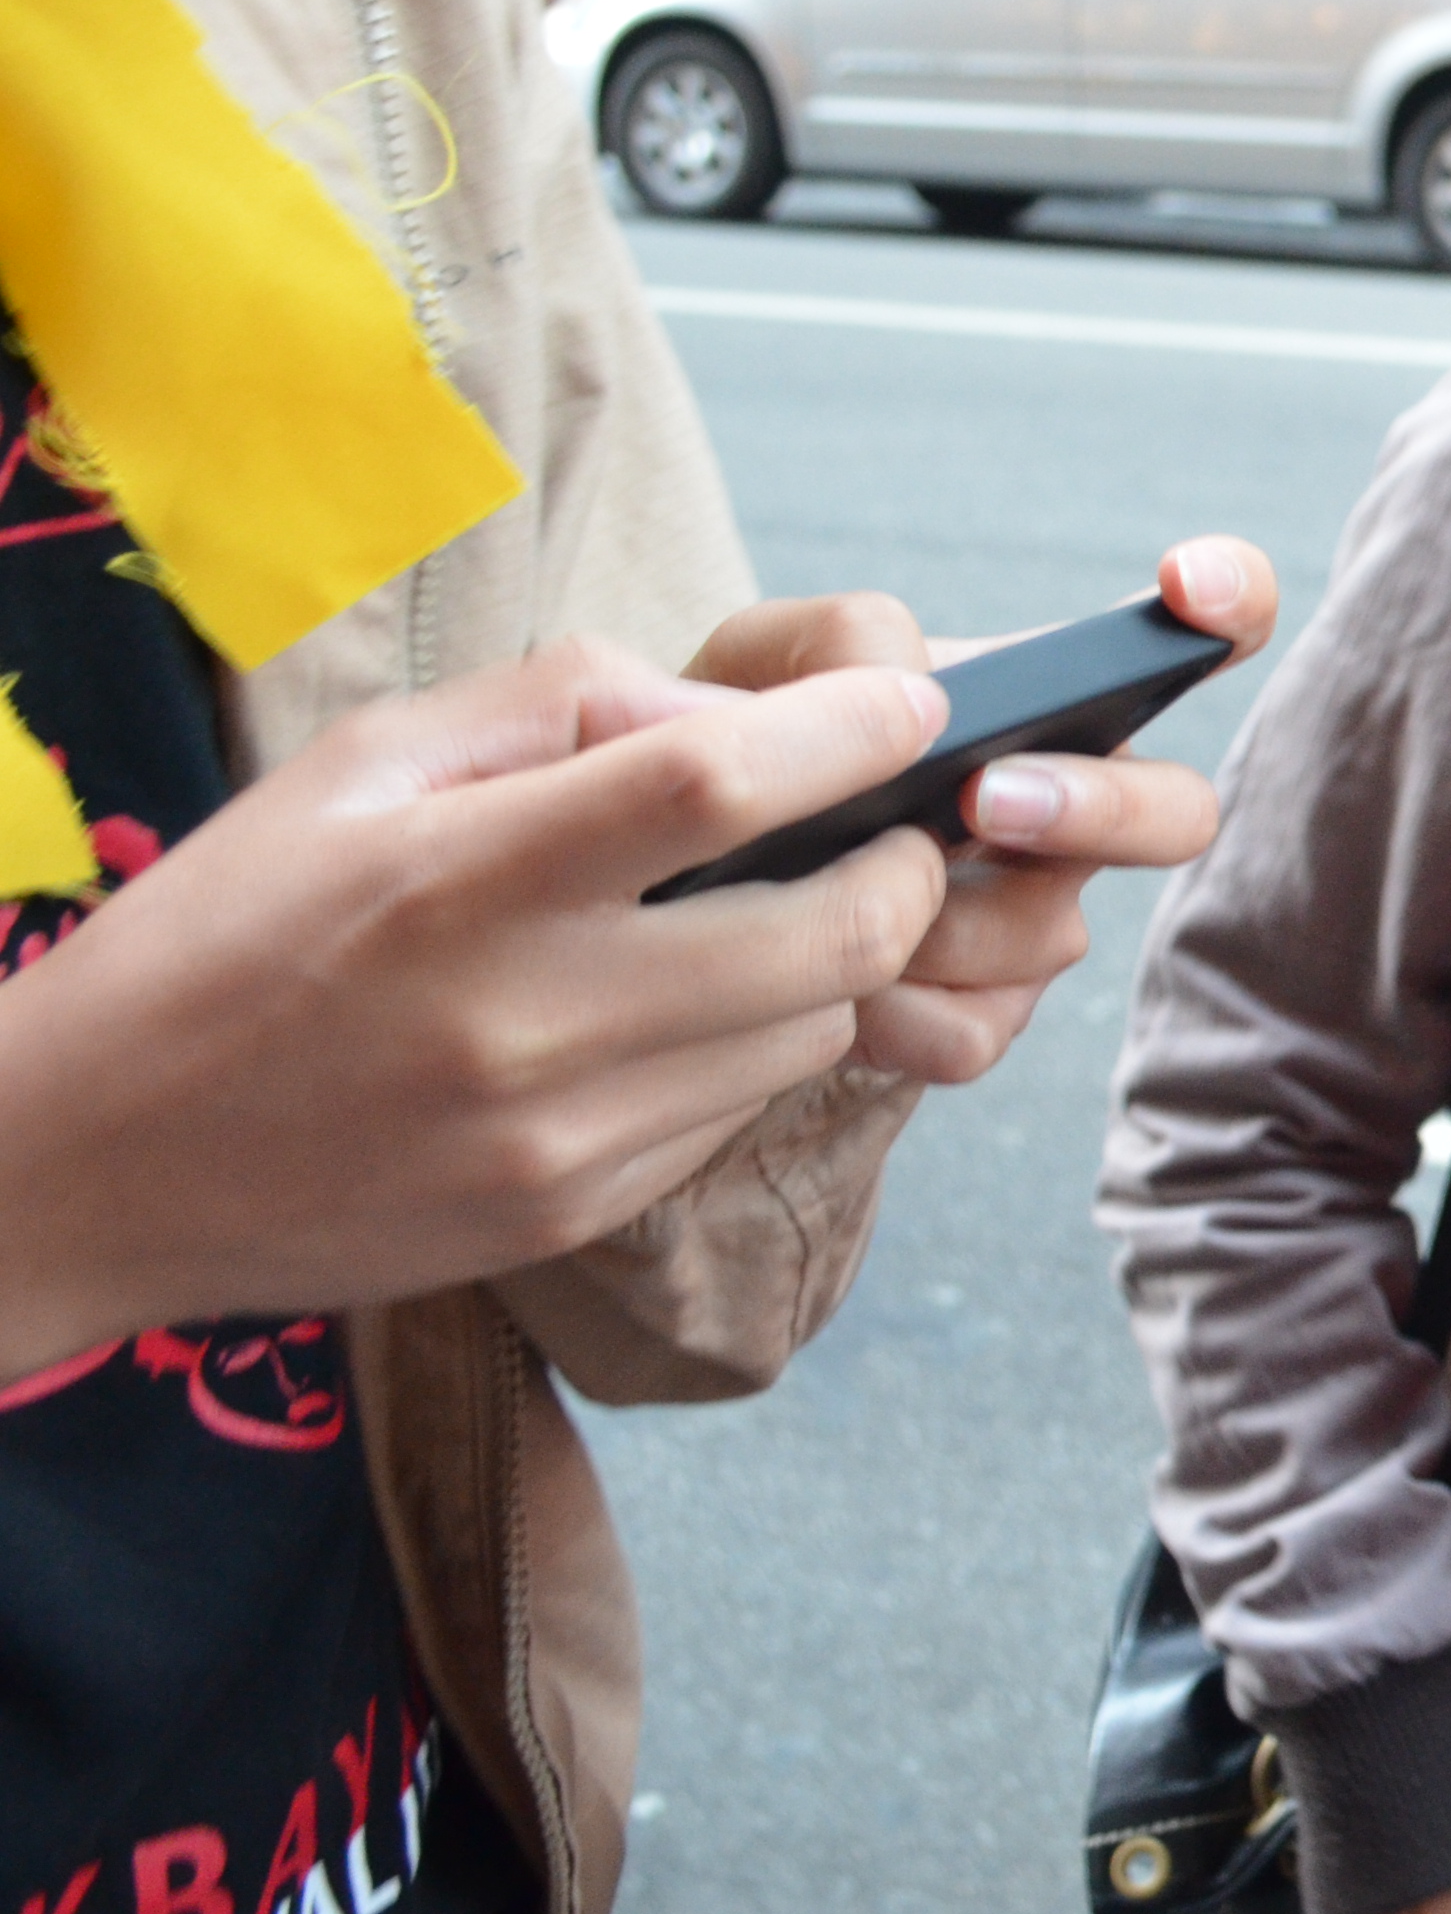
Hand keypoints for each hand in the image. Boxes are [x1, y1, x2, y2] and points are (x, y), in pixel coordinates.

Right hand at [0, 639, 952, 1379]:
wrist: (83, 1168)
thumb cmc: (221, 934)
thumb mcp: (356, 768)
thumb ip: (560, 708)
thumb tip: (736, 714)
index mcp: (462, 881)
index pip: (720, 785)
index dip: (853, 730)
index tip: (904, 703)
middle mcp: (529, 1021)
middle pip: (836, 933)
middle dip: (901, 863)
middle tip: (886, 823)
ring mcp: (562, 1136)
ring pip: (813, 1028)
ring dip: (829, 959)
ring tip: (765, 912)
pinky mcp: (575, 1210)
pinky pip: (737, 1108)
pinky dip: (749, 1043)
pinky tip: (673, 1009)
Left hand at [687, 536, 1277, 1085]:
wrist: (663, 894)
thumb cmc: (726, 749)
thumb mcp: (757, 661)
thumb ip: (835, 639)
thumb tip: (916, 696)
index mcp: (1052, 694)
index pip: (1204, 627)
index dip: (1234, 598)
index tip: (1185, 587)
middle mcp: (1077, 802)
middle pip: (1180, 812)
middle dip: (1098, 808)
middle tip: (987, 800)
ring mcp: (1038, 915)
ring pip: (1051, 932)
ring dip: (934, 919)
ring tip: (818, 900)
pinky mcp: (986, 1016)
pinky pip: (976, 1031)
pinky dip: (889, 1014)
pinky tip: (825, 989)